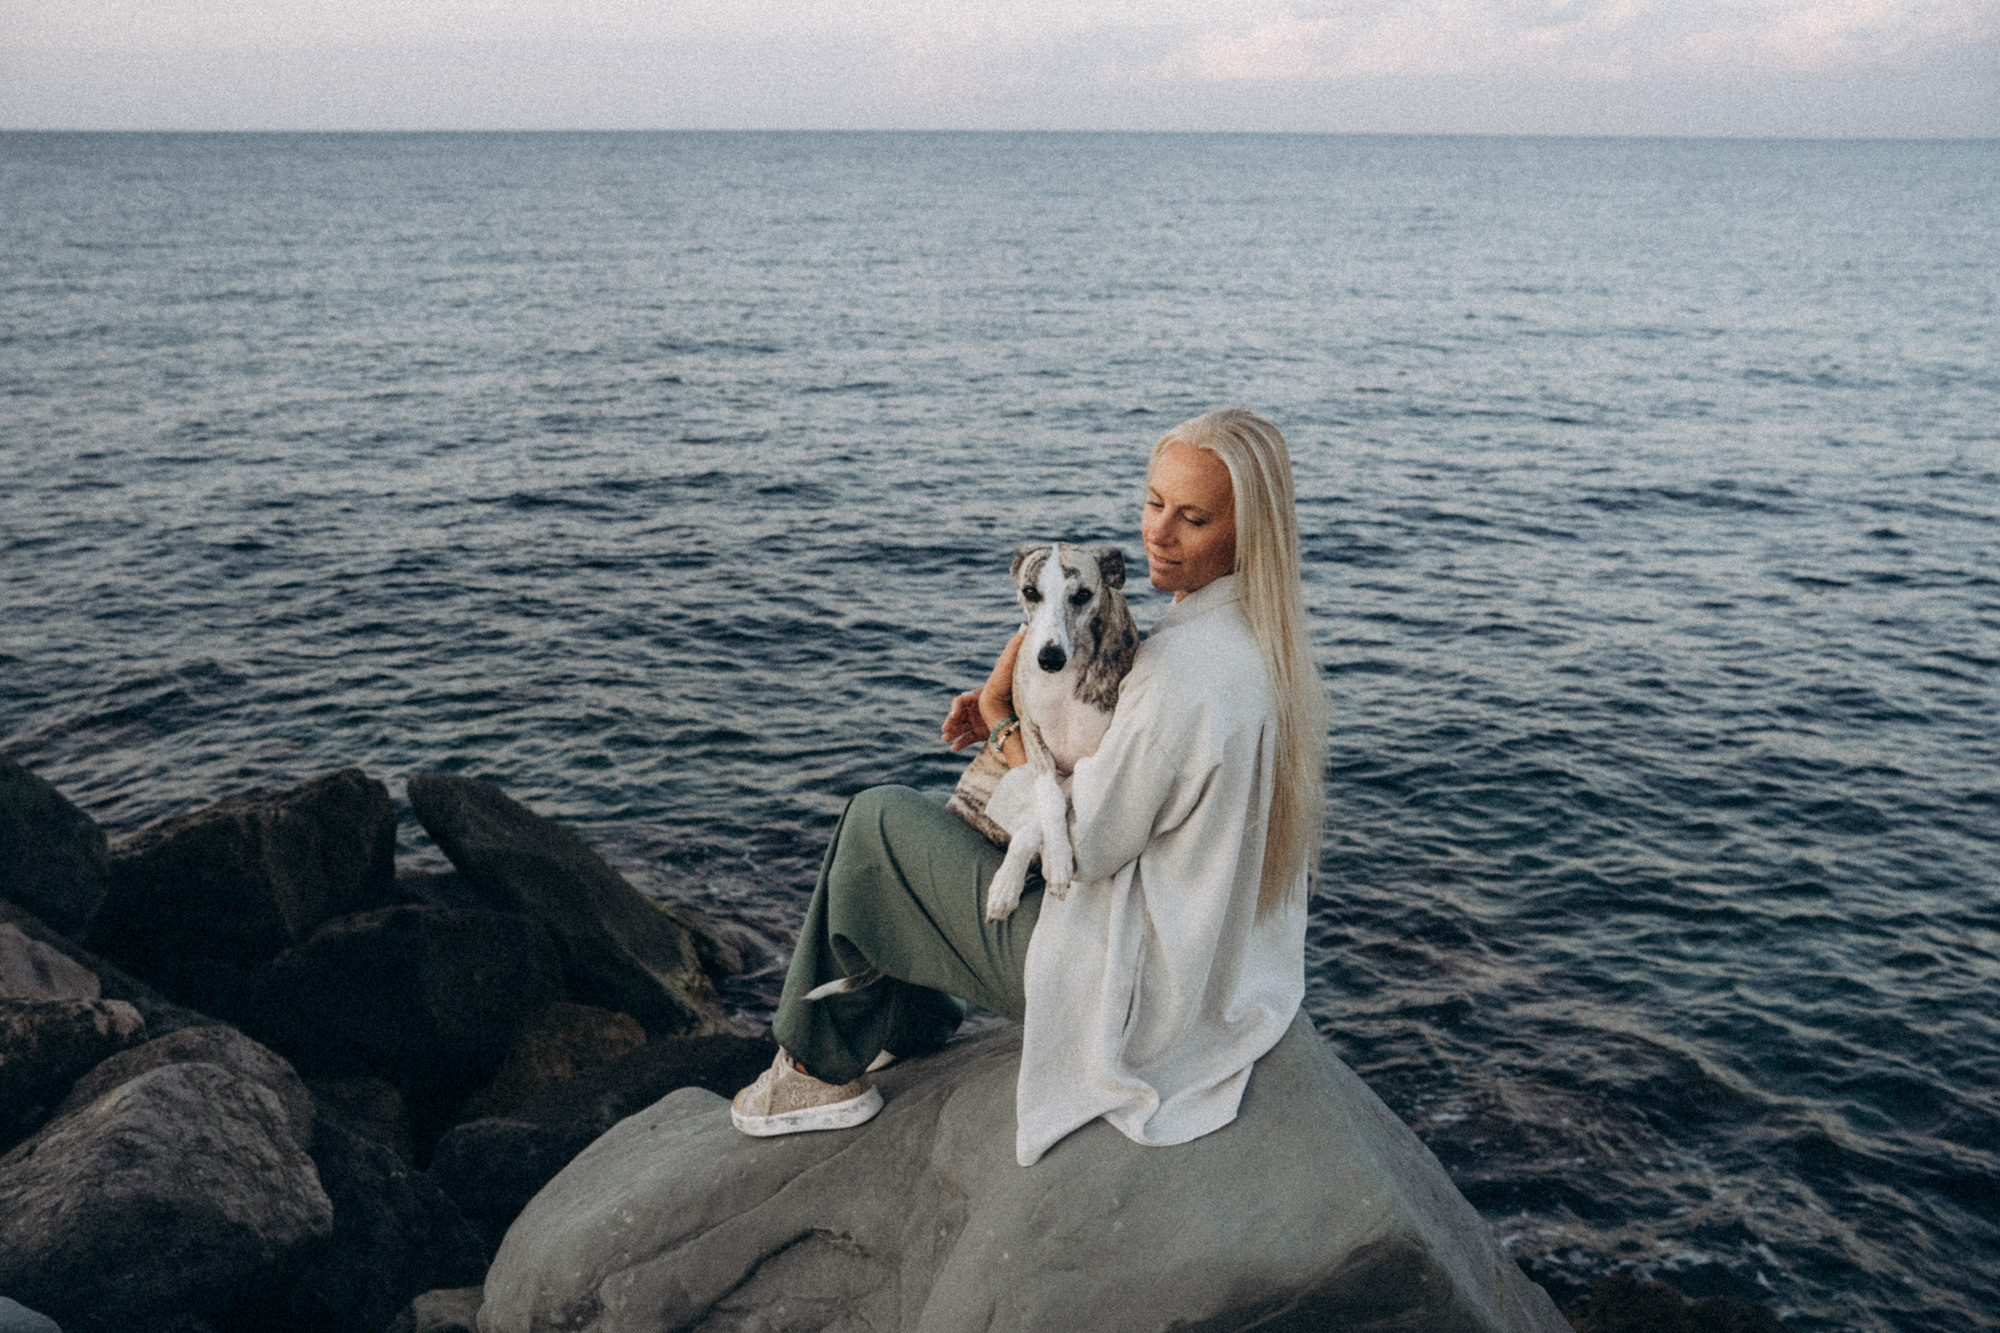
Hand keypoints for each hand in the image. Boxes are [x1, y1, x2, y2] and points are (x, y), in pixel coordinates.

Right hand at [941, 630, 1025, 750]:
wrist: (1020, 715)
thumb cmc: (1013, 690)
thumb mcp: (1012, 668)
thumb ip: (1015, 647)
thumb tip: (1025, 626)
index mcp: (980, 695)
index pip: (963, 700)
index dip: (957, 707)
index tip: (955, 713)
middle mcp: (978, 708)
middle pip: (959, 715)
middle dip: (951, 721)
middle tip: (945, 729)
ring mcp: (980, 721)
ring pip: (961, 727)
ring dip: (952, 732)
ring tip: (946, 739)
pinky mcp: (984, 732)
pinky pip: (969, 738)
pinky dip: (961, 743)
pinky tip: (955, 749)